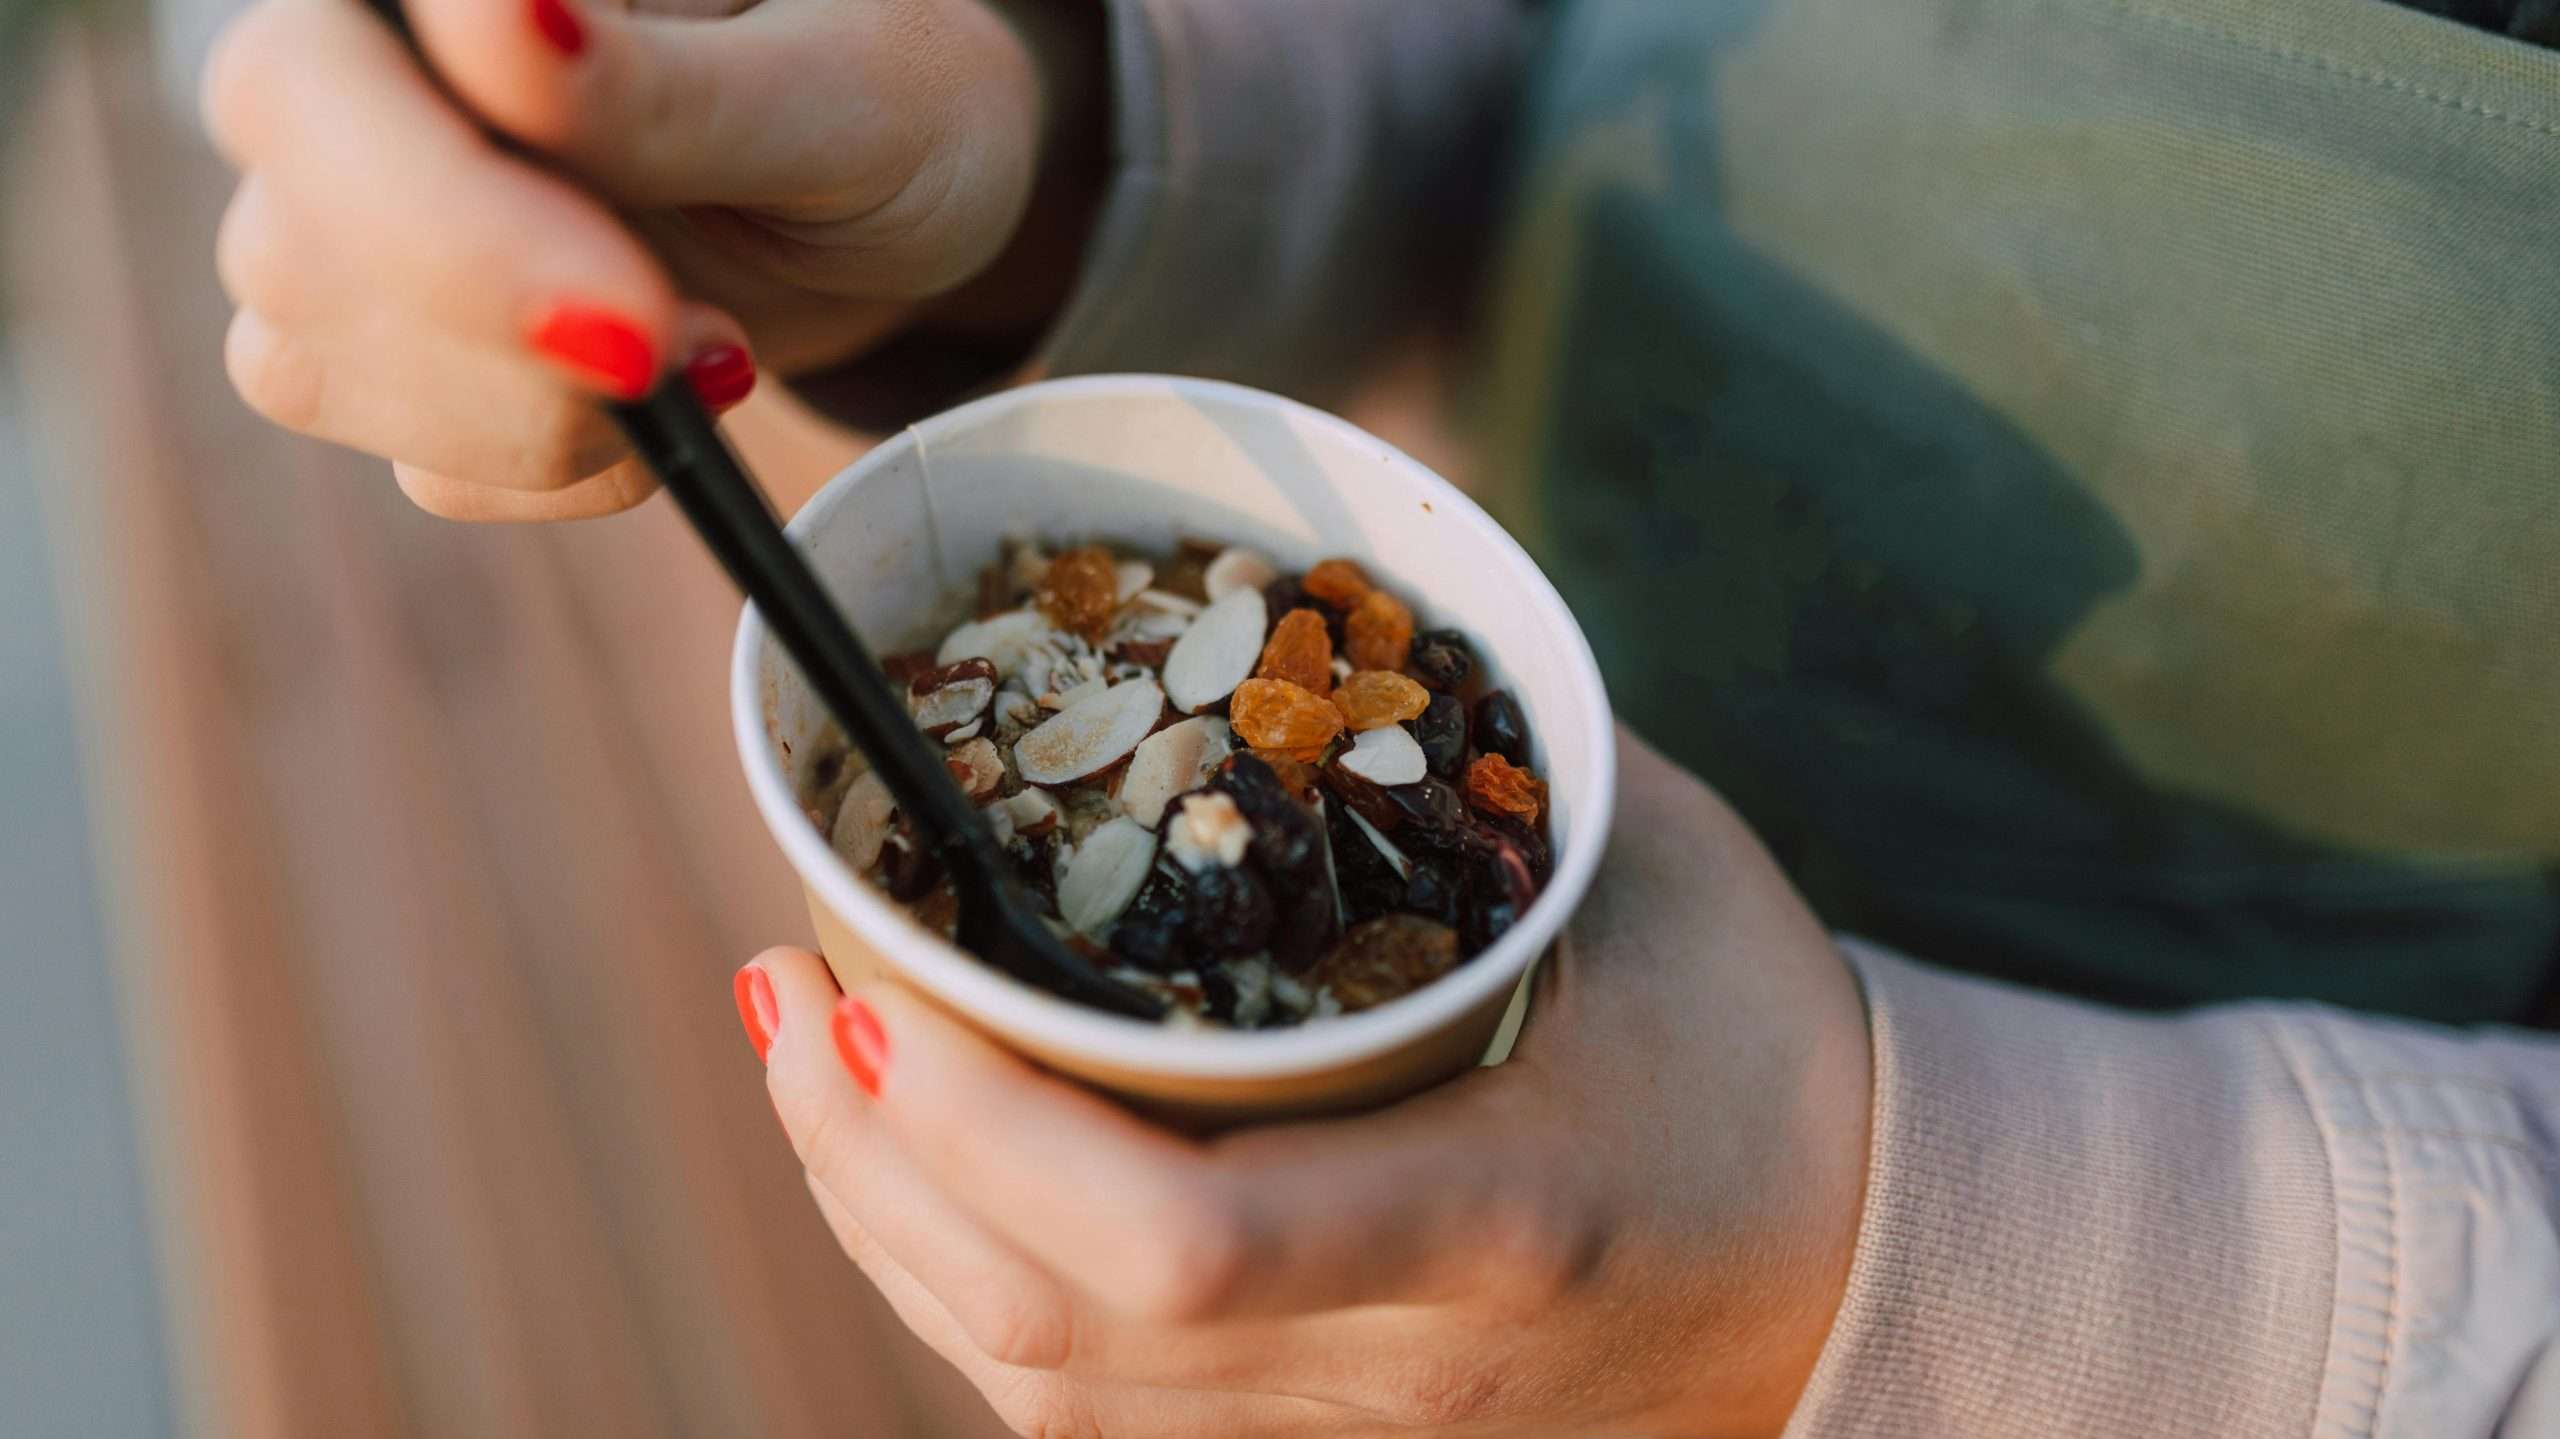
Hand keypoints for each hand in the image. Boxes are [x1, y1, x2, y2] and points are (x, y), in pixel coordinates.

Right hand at [202, 0, 1103, 519]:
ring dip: (545, 423)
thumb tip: (490, 17)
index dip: (453, 218)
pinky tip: (668, 405)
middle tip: (711, 351)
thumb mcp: (839, 88)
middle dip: (508, 339)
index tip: (631, 318)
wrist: (902, 193)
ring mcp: (348, 227)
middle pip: (291, 241)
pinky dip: (563, 474)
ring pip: (327, 373)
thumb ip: (668, 87)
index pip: (318, 78)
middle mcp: (353, 83)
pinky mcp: (400, 358)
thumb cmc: (887, 100)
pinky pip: (425, 467)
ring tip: (715, 351)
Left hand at [736, 733, 1873, 1437]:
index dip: (975, 1132)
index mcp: (1498, 1214)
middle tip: (787, 990)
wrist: (1864, 1282)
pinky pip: (1092, 1424)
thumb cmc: (1768, 1054)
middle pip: (1053, 1332)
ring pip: (1039, 1400)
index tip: (868, 985)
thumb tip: (1303, 614)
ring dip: (885, 1229)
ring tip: (817, 1060)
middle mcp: (1403, 1369)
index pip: (1185, 1241)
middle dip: (864, 1163)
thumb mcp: (1653, 870)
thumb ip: (1475, 753)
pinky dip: (970, 1294)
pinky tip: (927, 1179)